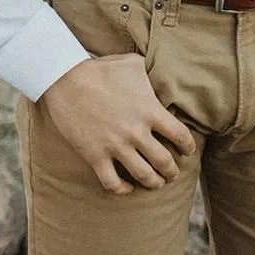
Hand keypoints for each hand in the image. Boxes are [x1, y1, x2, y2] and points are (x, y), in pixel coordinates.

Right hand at [41, 54, 196, 193]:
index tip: (188, 151)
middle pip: (164, 161)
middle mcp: (136, 132)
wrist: (66, 79)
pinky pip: (112, 182)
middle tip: (174, 174)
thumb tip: (162, 72)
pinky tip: (128, 188)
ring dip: (154, 183)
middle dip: (172, 171)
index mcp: (150, 110)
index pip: (180, 135)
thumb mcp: (133, 64)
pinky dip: (122, 189)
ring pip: (143, 175)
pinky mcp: (95, 156)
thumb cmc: (101, 69)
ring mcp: (115, 146)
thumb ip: (152, 72)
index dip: (188, 146)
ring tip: (158, 184)